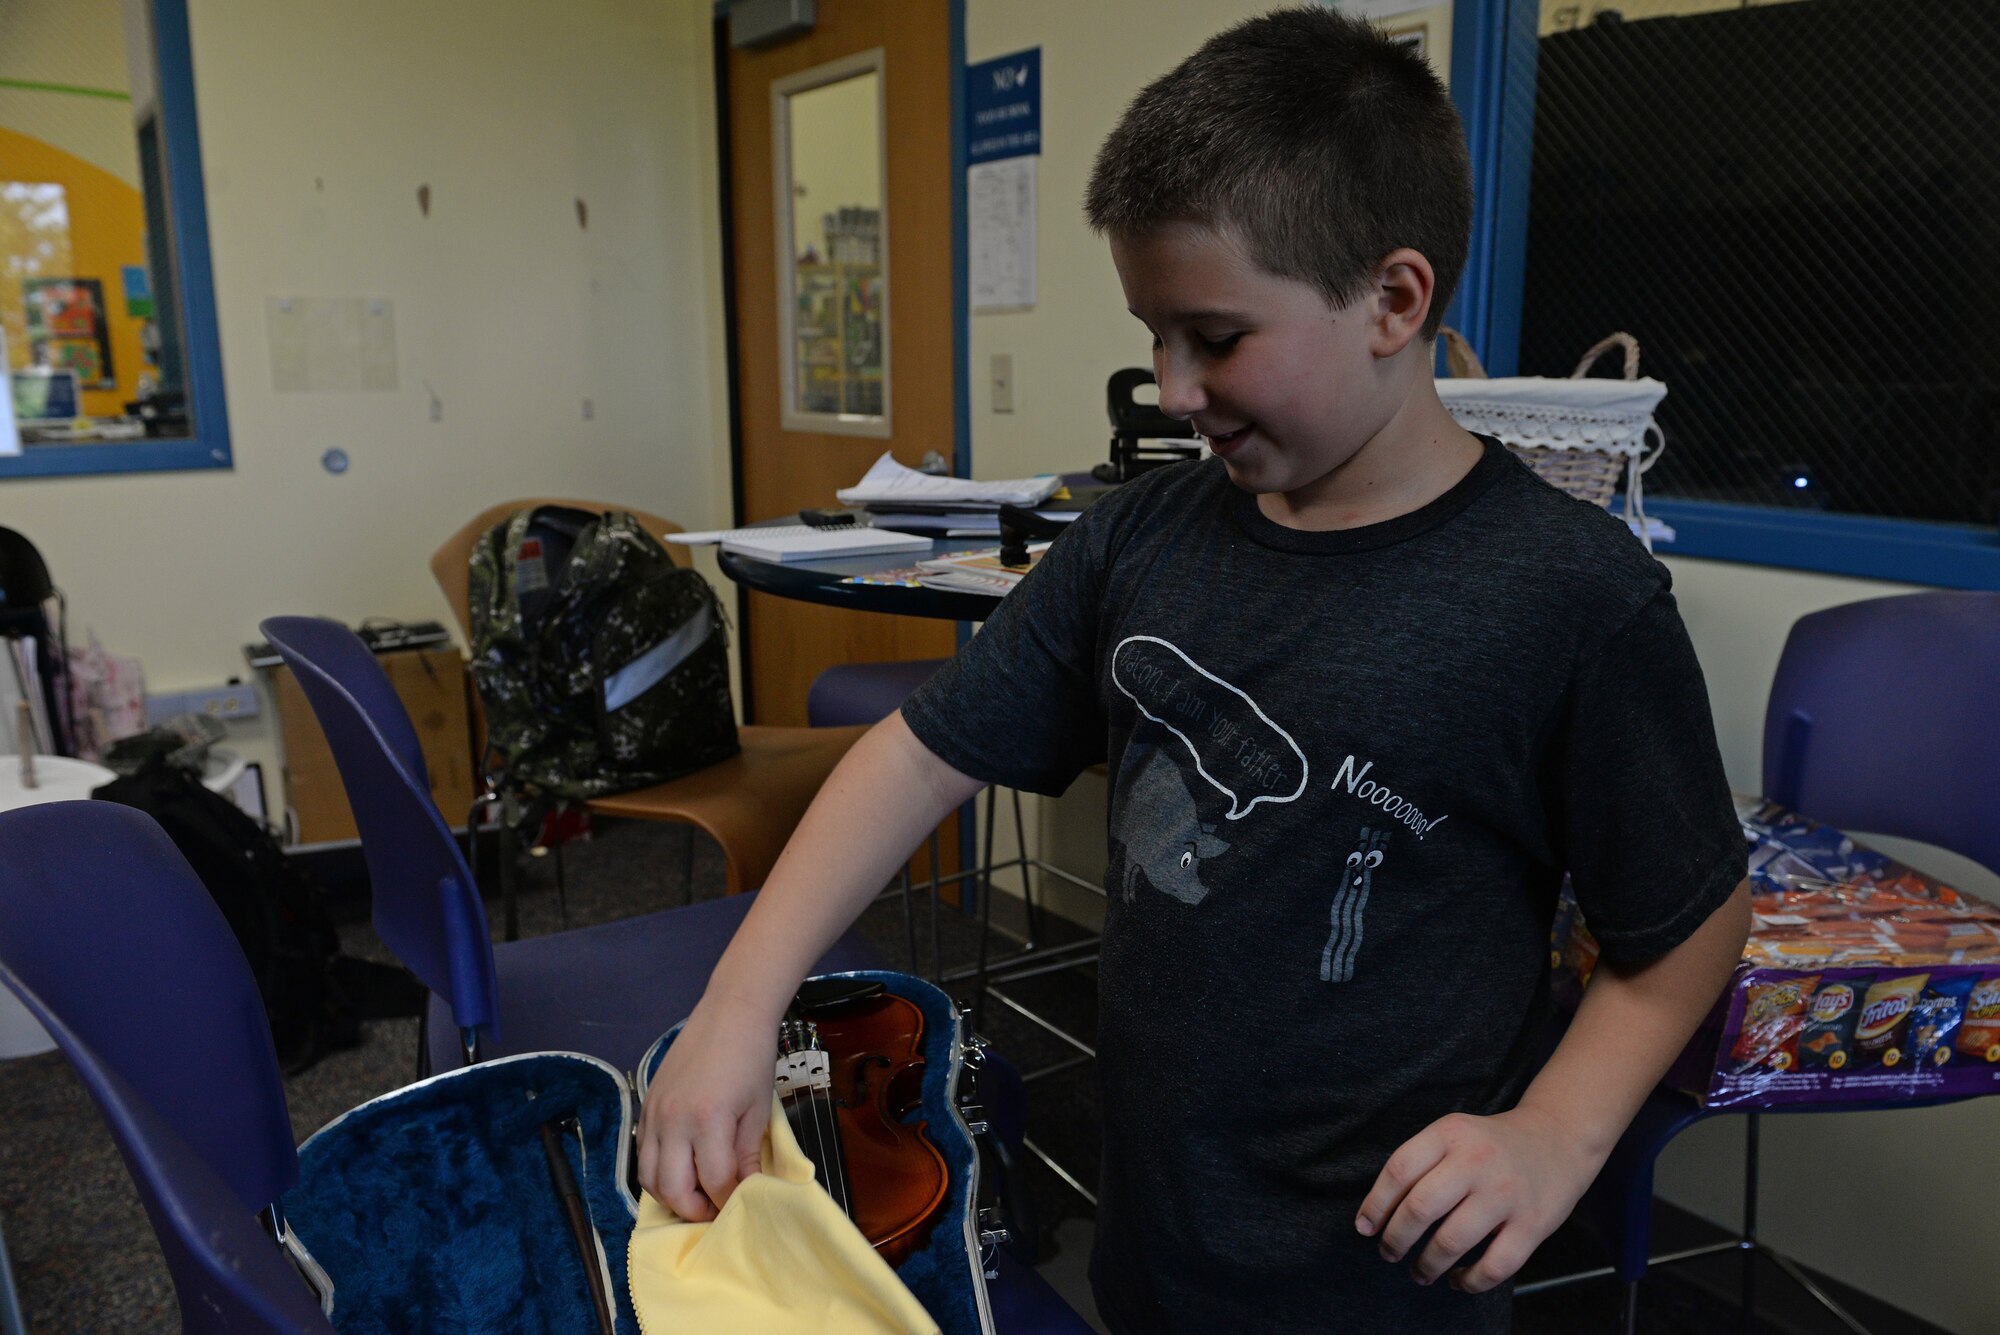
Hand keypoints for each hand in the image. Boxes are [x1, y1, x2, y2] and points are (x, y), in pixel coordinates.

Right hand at [635, 997, 780, 1219]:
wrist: (729, 1014)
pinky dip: (656, 1171)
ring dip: (670, 1196)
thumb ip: (746, 1154)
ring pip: (648, 1177)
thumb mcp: (758, 1110)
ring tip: (695, 1196)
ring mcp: (655, 1113)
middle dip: (694, 1209)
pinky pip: (642, 1152)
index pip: (715, 1181)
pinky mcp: (646, 1105)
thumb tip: (746, 1190)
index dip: (729, 1201)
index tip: (741, 1206)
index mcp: (709, 1121)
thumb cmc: (751, 1058)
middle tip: (715, 1210)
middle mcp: (674, 1121)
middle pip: (673, 1189)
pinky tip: (677, 1170)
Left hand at [1354, 1105, 1605, 1292]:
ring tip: (1419, 1272)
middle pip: (1420, 1208)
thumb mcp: (1453, 1134)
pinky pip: (1493, 1266)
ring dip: (1427, 1265)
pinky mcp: (1533, 1224)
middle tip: (1389, 1252)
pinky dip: (1469, 1282)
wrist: (1558, 1139)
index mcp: (1450, 1134)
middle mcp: (1477, 1161)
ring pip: (1452, 1242)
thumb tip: (1376, 1214)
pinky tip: (1458, 1281)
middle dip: (1396, 1239)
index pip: (1399, 1170)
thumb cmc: (1490, 1144)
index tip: (1365, 1228)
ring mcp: (1506, 1193)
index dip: (1375, 1205)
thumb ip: (1419, 1163)